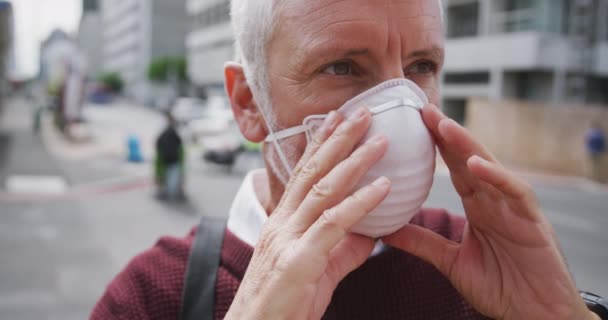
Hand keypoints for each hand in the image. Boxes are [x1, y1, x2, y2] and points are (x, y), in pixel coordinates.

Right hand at [225, 108, 390, 319]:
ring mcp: (287, 239)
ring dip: (354, 161)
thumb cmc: (283, 304)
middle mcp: (282, 223)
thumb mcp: (317, 271)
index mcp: (283, 222)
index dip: (321, 144)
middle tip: (362, 112)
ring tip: (379, 140)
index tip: (337, 118)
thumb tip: (372, 232)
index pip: (303, 173)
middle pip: (312, 171)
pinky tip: (383, 188)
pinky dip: (359, 203)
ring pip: (323, 190)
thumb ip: (344, 248)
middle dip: (338, 139)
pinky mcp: (298, 260)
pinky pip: (333, 225)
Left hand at [383, 104, 594, 319]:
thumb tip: (385, 230)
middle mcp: (495, 201)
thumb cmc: (501, 287)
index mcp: (478, 206)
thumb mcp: (451, 261)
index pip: (453, 168)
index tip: (412, 124)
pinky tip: (476, 165)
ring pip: (489, 168)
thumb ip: (422, 242)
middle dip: (447, 133)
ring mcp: (514, 208)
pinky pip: (514, 193)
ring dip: (467, 146)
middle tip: (423, 109)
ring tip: (444, 126)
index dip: (435, 145)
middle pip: (468, 159)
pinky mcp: (533, 221)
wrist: (535, 317)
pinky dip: (496, 177)